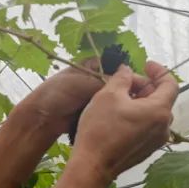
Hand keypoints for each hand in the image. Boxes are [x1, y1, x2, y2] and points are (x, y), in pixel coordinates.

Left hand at [19, 58, 150, 137]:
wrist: (41, 117)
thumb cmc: (59, 92)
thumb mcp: (85, 82)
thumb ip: (108, 80)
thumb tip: (132, 79)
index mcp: (94, 65)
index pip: (120, 71)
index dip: (133, 80)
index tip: (147, 90)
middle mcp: (97, 79)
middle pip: (120, 87)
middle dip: (131, 95)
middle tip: (145, 106)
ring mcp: (95, 97)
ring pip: (117, 101)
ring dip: (125, 107)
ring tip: (138, 115)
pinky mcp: (94, 113)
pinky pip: (110, 113)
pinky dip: (117, 116)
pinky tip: (128, 122)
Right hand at [69, 60, 178, 179]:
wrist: (93, 165)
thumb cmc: (101, 129)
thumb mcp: (109, 94)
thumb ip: (122, 78)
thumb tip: (127, 71)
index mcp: (159, 111)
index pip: (170, 84)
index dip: (159, 71)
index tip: (145, 64)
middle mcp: (163, 127)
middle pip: (161, 98)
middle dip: (145, 86)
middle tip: (125, 81)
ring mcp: (156, 140)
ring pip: (153, 113)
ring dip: (141, 101)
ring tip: (120, 97)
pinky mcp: (146, 149)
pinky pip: (148, 126)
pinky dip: (139, 115)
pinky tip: (120, 114)